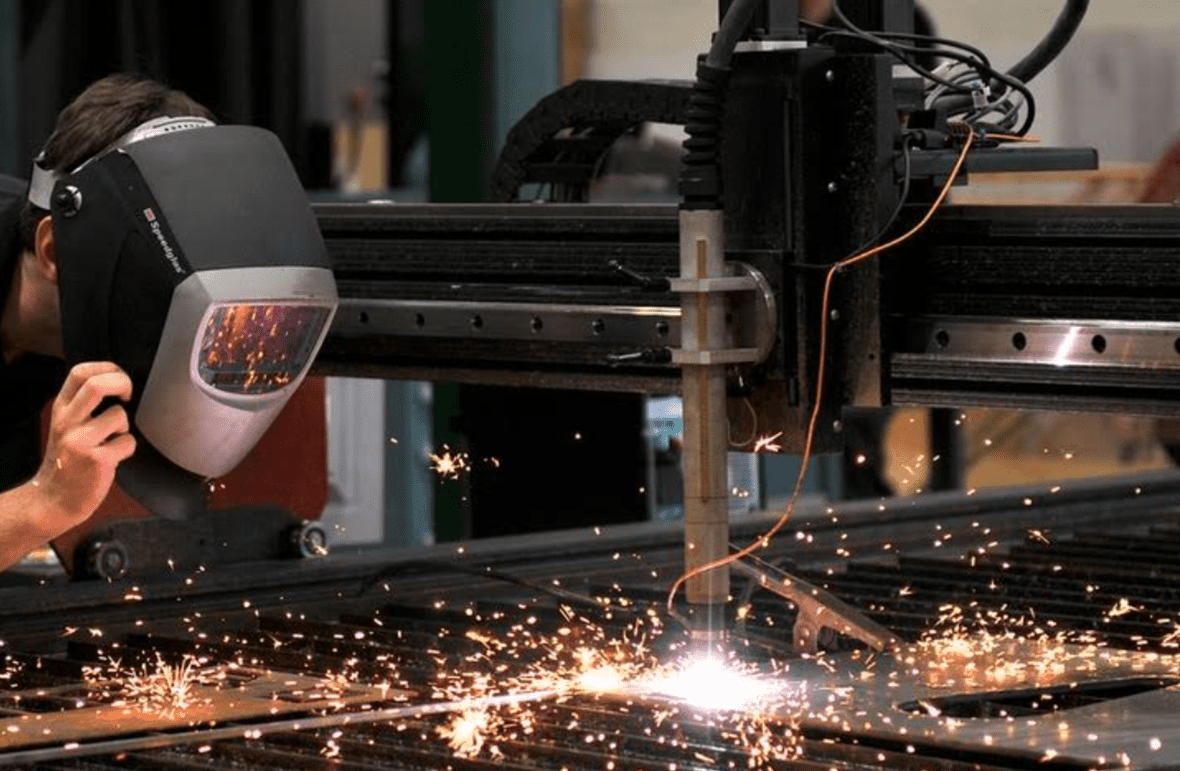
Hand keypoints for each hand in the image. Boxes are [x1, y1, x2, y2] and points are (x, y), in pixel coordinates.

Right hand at [32, 362, 136, 532]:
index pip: (80, 372)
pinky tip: (114, 458)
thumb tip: (116, 382)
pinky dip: (127, 448)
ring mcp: (80, 441)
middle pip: (97, 385)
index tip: (118, 381)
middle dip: (123, 382)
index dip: (107, 368)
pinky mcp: (97, 460)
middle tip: (128, 395)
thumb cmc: (68, 461)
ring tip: (113, 441)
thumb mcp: (66, 426)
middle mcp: (67, 422)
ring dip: (125, 427)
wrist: (53, 500)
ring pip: (119, 416)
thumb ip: (83, 406)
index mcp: (61, 410)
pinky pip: (127, 442)